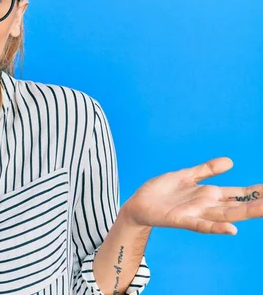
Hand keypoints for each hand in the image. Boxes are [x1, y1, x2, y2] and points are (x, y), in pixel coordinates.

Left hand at [124, 156, 262, 234]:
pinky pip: (201, 225)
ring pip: (225, 215)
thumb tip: (230, 161)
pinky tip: (232, 229)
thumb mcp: (186, 175)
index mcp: (209, 194)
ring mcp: (195, 213)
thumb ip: (206, 170)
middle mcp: (206, 206)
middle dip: (257, 204)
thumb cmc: (162, 191)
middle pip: (237, 206)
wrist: (138, 203)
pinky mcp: (181, 220)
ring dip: (244, 214)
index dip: (256, 193)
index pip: (239, 195)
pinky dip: (216, 227)